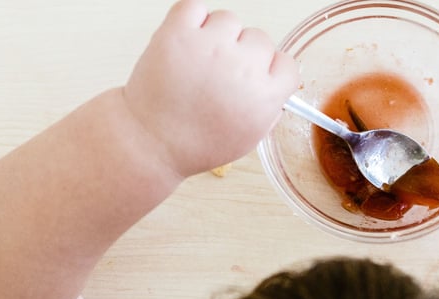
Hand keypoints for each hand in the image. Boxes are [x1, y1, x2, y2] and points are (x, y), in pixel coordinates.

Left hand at [122, 1, 298, 177]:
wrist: (152, 142)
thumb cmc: (197, 144)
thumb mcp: (248, 138)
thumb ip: (269, 108)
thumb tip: (275, 84)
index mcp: (264, 96)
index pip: (286, 64)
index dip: (270, 70)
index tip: (257, 75)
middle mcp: (242, 68)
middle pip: (259, 38)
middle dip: (243, 53)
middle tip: (221, 73)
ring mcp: (210, 46)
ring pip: (229, 20)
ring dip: (217, 34)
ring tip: (199, 60)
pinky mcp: (178, 32)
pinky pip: (195, 7)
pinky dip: (191, 19)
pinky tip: (187, 43)